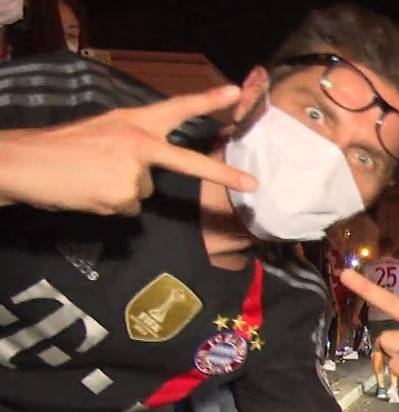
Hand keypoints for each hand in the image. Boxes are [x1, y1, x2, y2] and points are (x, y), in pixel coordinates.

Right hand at [0, 85, 256, 215]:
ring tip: (91, 179)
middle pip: (187, 162)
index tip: (236, 93)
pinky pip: (128, 209)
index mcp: (133, 121)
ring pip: (144, 192)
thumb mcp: (103, 131)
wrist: (23, 163)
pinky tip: (88, 193)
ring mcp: (132, 173)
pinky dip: (110, 205)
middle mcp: (138, 144)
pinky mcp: (122, 198)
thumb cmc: (62, 148)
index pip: (176, 107)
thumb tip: (149, 173)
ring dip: (122, 191)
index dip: (207, 100)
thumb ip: (133, 143)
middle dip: (223, 174)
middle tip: (253, 184)